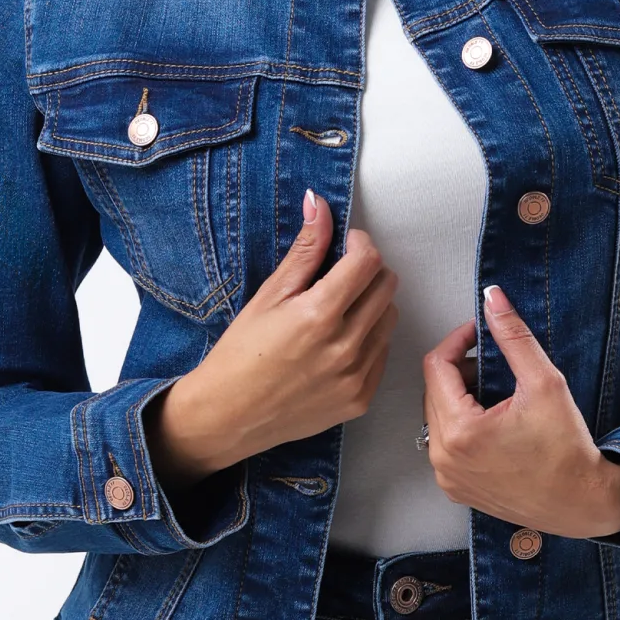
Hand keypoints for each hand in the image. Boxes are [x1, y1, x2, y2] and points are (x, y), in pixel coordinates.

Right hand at [146, 192, 397, 486]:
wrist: (230, 415)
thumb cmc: (241, 353)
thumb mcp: (268, 296)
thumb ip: (304, 250)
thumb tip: (319, 204)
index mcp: (319, 315)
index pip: (368, 261)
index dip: (360, 244)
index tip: (347, 245)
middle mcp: (345, 347)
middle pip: (386, 286)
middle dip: (368, 270)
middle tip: (341, 275)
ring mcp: (356, 376)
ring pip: (389, 319)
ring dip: (371, 305)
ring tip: (337, 311)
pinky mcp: (361, 398)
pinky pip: (382, 353)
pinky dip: (369, 339)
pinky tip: (337, 343)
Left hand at [422, 285, 619, 538]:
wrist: (582, 503)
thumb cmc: (567, 449)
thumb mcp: (544, 383)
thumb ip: (514, 337)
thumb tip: (492, 298)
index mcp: (459, 431)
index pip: (436, 366)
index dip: (458, 341)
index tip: (480, 333)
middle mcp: (443, 458)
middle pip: (434, 391)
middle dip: (460, 370)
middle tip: (496, 365)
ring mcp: (447, 478)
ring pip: (438, 418)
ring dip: (461, 398)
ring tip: (498, 395)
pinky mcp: (456, 489)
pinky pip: (445, 445)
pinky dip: (463, 427)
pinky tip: (495, 425)